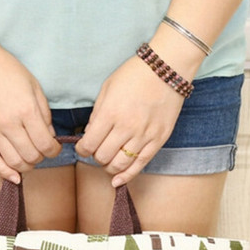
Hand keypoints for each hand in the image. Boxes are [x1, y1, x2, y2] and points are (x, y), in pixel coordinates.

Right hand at [0, 43, 60, 182]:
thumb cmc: (6, 70)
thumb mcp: (34, 87)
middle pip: (32, 156)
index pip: (46, 145)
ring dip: (26, 166)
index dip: (55, 151)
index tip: (54, 148)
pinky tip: (14, 176)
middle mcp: (9, 124)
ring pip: (14, 162)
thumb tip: (50, 137)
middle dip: (41, 158)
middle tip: (41, 151)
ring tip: (29, 158)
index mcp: (26, 111)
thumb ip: (44, 114)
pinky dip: (5, 172)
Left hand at [76, 55, 186, 186]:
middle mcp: (126, 127)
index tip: (83, 148)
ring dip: (109, 167)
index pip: (89, 144)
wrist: (167, 69)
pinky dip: (126, 176)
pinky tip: (118, 180)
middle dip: (96, 157)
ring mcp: (144, 135)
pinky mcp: (158, 140)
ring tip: (108, 161)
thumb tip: (90, 135)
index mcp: (110, 113)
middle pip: (103, 157)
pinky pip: (140, 164)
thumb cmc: (135, 74)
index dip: (82, 150)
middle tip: (97, 150)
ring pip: (119, 164)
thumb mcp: (107, 88)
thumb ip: (97, 114)